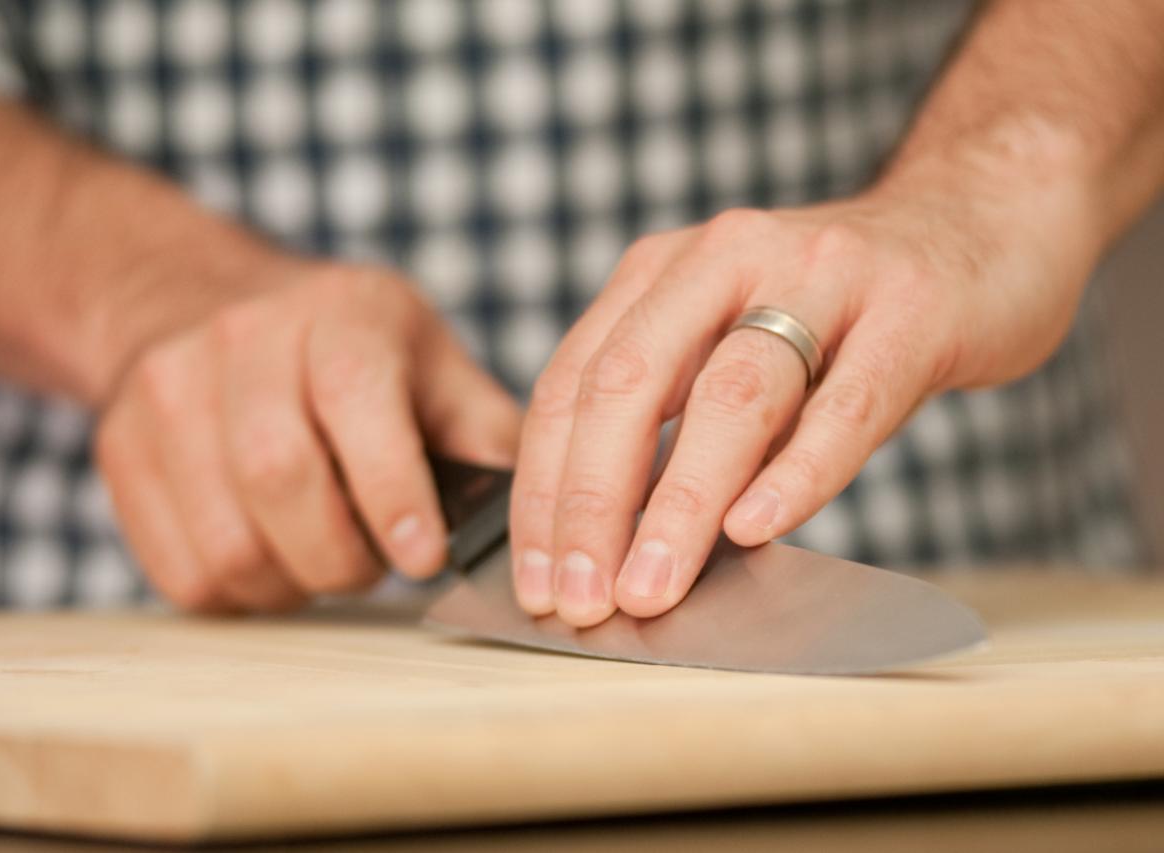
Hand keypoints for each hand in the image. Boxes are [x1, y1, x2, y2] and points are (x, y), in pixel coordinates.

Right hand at [96, 261, 520, 611]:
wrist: (202, 305)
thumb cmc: (347, 350)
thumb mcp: (432, 363)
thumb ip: (486, 434)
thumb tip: (544, 518)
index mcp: (341, 315)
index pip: (357, 403)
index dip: (391, 493)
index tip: (421, 557)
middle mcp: (243, 340)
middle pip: (280, 481)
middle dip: (342, 558)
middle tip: (372, 564)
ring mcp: (168, 391)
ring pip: (229, 543)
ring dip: (292, 583)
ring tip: (321, 558)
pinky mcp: (120, 448)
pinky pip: (181, 571)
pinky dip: (239, 593)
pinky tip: (269, 557)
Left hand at [511, 187, 1095, 625]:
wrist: (979, 225)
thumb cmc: (838, 313)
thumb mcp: (730, 340)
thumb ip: (675, 420)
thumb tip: (612, 549)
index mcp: (663, 272)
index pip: (572, 384)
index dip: (544, 489)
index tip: (534, 580)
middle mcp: (726, 257)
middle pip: (630, 384)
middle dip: (592, 503)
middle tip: (579, 598)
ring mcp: (821, 275)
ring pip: (732, 395)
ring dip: (680, 505)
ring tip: (651, 588)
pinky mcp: (910, 310)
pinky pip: (847, 402)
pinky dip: (797, 472)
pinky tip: (757, 529)